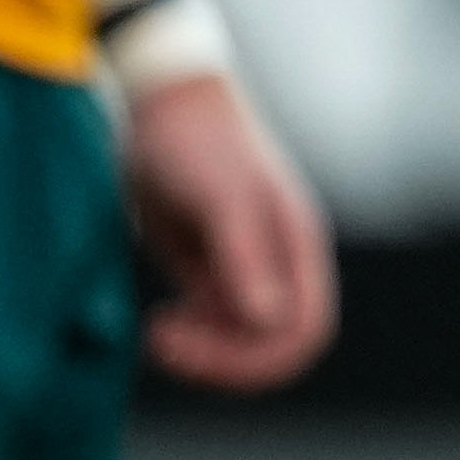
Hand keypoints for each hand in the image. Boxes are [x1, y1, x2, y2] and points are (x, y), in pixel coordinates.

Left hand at [125, 70, 336, 392]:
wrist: (157, 98)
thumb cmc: (193, 140)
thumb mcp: (219, 196)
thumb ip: (244, 255)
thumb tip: (268, 321)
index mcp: (296, 247)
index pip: (304, 331)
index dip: (259, 359)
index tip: (196, 352)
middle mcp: (279, 263)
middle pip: (273, 344)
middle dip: (225, 361)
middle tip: (161, 343)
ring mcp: (246, 266)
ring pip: (240, 339)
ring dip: (205, 351)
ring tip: (156, 334)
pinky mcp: (210, 265)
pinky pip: (214, 322)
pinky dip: (192, 334)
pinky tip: (159, 322)